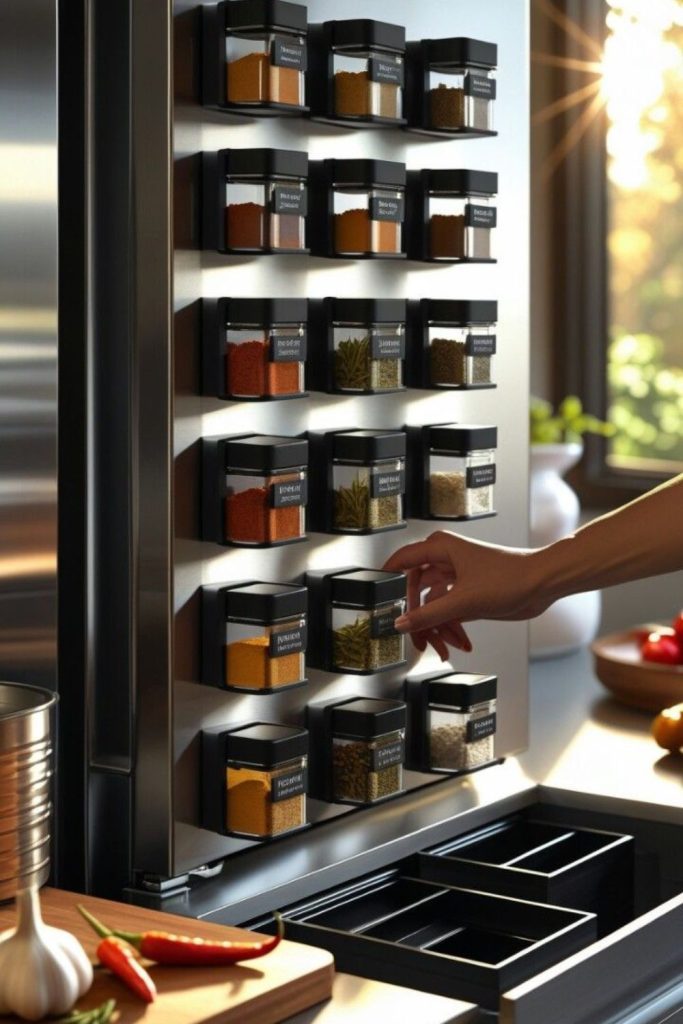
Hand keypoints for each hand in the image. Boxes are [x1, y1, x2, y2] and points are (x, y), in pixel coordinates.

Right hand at [382, 530, 547, 659]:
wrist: (542, 584)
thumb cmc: (511, 577)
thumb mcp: (464, 600)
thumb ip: (428, 615)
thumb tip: (401, 623)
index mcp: (440, 548)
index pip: (400, 561)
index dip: (386, 581)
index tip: (377, 602)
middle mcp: (444, 560)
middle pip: (414, 590)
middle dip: (416, 617)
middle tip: (415, 638)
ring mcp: (455, 577)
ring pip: (431, 604)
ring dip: (436, 628)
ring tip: (442, 648)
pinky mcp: (466, 593)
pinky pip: (447, 612)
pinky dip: (450, 628)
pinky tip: (458, 643)